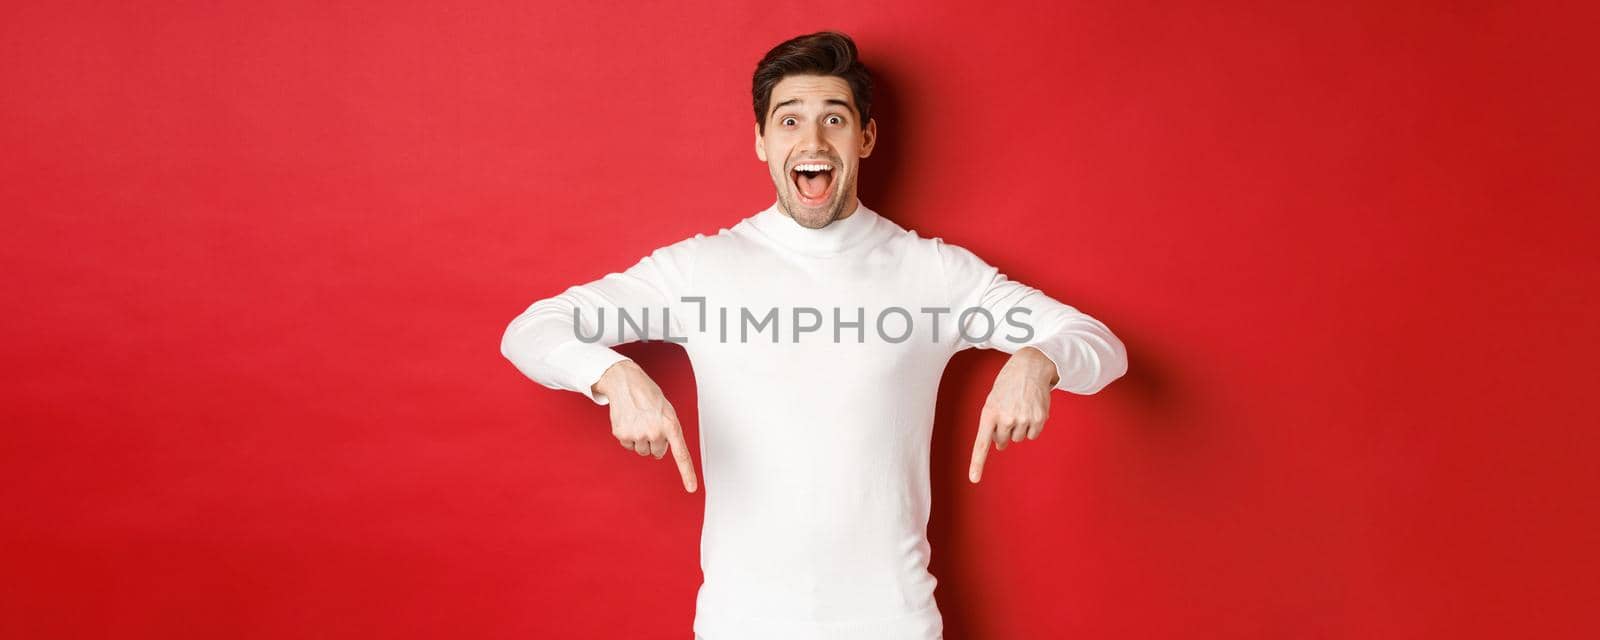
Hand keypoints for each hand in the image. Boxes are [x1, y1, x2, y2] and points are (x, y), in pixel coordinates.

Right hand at [592, 359, 698, 492]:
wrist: (625, 381)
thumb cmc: (648, 395)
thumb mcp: (667, 410)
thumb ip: (668, 431)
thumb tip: (659, 451)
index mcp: (671, 425)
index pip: (681, 454)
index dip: (687, 473)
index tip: (692, 488)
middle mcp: (655, 432)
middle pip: (657, 453)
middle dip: (655, 442)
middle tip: (650, 423)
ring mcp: (638, 434)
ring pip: (642, 451)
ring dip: (641, 439)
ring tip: (639, 419)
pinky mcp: (622, 434)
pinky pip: (628, 445)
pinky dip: (628, 436)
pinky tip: (628, 420)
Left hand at [969, 347, 1057, 482]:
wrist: (1030, 366)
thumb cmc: (1008, 385)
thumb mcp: (993, 400)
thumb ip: (992, 424)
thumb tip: (1000, 446)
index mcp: (989, 413)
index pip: (981, 443)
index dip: (977, 463)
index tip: (974, 479)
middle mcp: (1005, 418)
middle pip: (1002, 441)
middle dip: (1003, 432)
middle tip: (1008, 413)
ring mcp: (1023, 419)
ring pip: (1018, 438)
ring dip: (1018, 427)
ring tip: (1020, 407)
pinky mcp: (1038, 419)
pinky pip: (1032, 435)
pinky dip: (1031, 427)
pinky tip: (1030, 410)